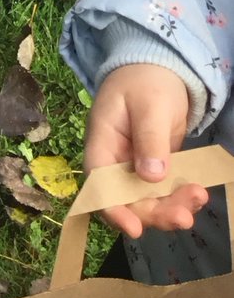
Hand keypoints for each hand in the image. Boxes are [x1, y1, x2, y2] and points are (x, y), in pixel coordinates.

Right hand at [85, 63, 207, 236]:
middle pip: (125, 199)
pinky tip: (199, 192)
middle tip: (185, 217)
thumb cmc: (145, 81)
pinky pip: (163, 191)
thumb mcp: (149, 105)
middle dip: (154, 213)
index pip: (98, 182)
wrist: (158, 68)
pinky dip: (180, 196)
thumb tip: (150, 177)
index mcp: (102, 142)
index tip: (135, 228)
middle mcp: (114, 160)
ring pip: (147, 199)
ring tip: (199, 197)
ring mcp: (134, 165)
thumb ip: (149, 139)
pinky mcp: (154, 167)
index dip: (112, 209)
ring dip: (171, 207)